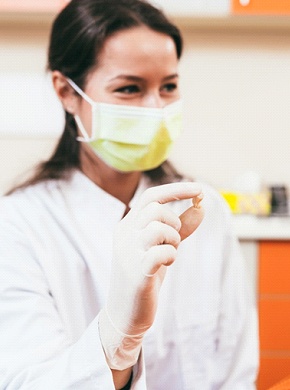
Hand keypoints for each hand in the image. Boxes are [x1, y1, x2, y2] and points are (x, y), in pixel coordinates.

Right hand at [99, 182, 203, 369]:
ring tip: (170, 253)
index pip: (151, 196)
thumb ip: (181, 226)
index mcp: (128, 224)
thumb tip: (201, 205)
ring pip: (158, 227)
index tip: (200, 189)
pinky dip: (171, 255)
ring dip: (173, 240)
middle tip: (174, 241)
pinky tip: (166, 264)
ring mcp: (127, 252)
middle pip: (156, 209)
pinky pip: (161, 251)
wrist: (126, 311)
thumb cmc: (145, 274)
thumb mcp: (162, 245)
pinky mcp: (136, 271)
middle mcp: (124, 234)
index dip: (176, 190)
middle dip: (174, 222)